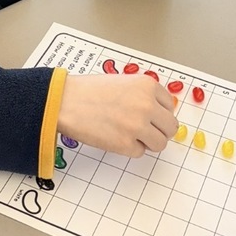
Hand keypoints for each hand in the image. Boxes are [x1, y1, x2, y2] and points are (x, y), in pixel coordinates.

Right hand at [58, 74, 177, 156]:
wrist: (65, 101)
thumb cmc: (89, 91)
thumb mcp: (124, 82)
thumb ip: (144, 95)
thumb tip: (160, 113)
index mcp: (147, 86)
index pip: (170, 106)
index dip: (159, 113)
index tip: (149, 115)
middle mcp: (147, 104)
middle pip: (170, 127)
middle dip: (158, 130)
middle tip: (144, 130)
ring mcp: (137, 125)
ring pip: (160, 143)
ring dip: (148, 142)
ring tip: (130, 135)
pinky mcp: (125, 144)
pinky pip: (140, 152)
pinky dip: (130, 148)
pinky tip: (115, 137)